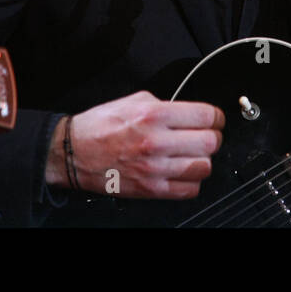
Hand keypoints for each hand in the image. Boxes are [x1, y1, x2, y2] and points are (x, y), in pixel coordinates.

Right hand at [46, 90, 224, 198]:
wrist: (74, 152)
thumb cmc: (100, 126)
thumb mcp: (134, 101)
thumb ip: (165, 104)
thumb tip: (188, 112)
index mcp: (154, 115)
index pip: (206, 115)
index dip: (216, 116)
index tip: (214, 119)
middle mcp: (157, 142)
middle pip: (210, 142)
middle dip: (213, 137)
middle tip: (206, 135)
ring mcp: (155, 169)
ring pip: (203, 167)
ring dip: (203, 160)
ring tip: (193, 154)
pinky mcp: (151, 189)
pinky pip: (189, 190)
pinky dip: (192, 181)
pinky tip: (182, 172)